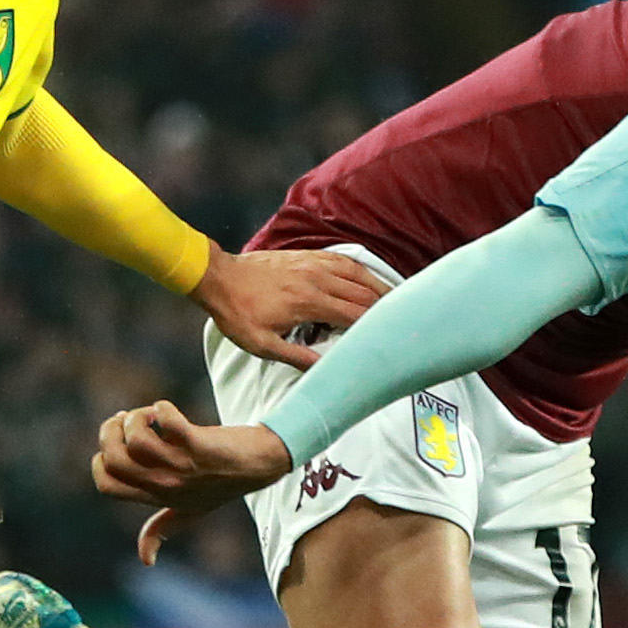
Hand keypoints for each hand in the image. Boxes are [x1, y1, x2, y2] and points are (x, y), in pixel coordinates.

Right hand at [91, 401, 294, 563]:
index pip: (106, 485)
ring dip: (135, 418)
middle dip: (110, 432)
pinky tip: (166, 409)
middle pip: (113, 459)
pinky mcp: (200, 445)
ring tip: (149, 414)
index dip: (101, 459)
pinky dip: (162, 409)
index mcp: (156, 496)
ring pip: (136, 440)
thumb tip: (146, 560)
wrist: (262, 465)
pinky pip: (168, 422)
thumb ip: (162, 528)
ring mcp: (183, 466)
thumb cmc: (224, 485)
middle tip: (127, 420)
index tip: (118, 441)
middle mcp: (165, 484)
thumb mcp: (190, 510)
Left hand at [190, 245, 386, 367]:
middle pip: (363, 293)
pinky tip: (369, 279)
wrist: (219, 278)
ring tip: (397, 300)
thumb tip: (327, 370)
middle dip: (387, 307)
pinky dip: (361, 271)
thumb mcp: (263, 345)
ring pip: (357, 274)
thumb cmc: (238, 314)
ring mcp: (313, 264)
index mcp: (308, 303)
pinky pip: (343, 261)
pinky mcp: (307, 256)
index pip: (354, 315)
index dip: (377, 327)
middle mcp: (316, 279)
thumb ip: (297, 358)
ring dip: (379, 287)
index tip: (394, 337)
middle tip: (407, 320)